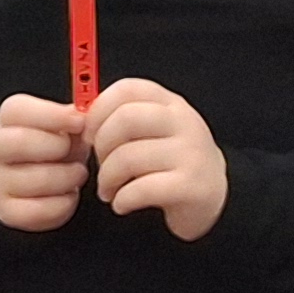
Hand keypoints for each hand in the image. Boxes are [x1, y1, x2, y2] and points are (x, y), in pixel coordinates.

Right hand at [0, 93, 88, 229]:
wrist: (40, 178)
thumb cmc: (56, 144)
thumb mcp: (65, 124)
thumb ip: (74, 116)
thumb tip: (85, 115)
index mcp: (8, 118)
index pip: (17, 110)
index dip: (53, 115)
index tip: (79, 122)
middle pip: (19, 142)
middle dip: (58, 147)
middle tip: (74, 151)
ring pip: (36, 180)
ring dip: (69, 177)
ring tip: (77, 173)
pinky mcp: (7, 211)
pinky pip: (38, 210)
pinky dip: (64, 204)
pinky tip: (68, 194)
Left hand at [88, 76, 227, 238]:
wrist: (214, 196)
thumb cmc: (172, 162)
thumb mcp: (155, 130)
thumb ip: (123, 118)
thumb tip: (79, 118)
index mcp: (170, 104)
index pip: (128, 89)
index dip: (98, 110)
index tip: (90, 133)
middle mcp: (184, 122)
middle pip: (125, 118)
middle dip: (101, 146)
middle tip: (100, 165)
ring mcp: (190, 153)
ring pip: (128, 157)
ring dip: (107, 180)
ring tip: (109, 190)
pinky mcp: (191, 185)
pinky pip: (141, 189)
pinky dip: (122, 200)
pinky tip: (123, 203)